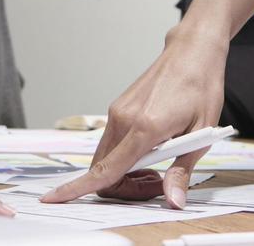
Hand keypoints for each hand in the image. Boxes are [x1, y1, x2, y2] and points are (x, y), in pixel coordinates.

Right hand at [41, 25, 227, 208]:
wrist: (192, 52)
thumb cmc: (200, 87)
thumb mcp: (200, 134)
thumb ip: (181, 171)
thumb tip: (173, 201)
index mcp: (144, 128)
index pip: (105, 169)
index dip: (77, 189)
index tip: (53, 199)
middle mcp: (123, 119)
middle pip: (103, 171)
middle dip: (124, 188)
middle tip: (158, 184)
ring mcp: (118, 112)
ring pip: (106, 158)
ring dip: (126, 174)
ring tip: (160, 166)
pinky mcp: (118, 108)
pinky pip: (112, 143)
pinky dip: (126, 157)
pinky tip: (152, 150)